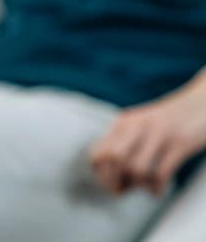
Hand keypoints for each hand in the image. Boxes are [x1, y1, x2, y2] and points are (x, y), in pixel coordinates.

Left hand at [90, 86, 205, 195]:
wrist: (203, 101)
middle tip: (124, 189)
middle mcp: (137, 126)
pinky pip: (161, 172)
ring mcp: (159, 134)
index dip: (101, 174)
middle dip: (115, 182)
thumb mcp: (141, 124)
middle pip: (114, 160)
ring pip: (136, 168)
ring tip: (144, 187)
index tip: (111, 183)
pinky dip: (156, 187)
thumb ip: (124, 141)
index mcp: (124, 123)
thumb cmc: (171, 119)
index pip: (98, 154)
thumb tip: (109, 175)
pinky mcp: (181, 143)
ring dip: (138, 185)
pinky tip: (157, 190)